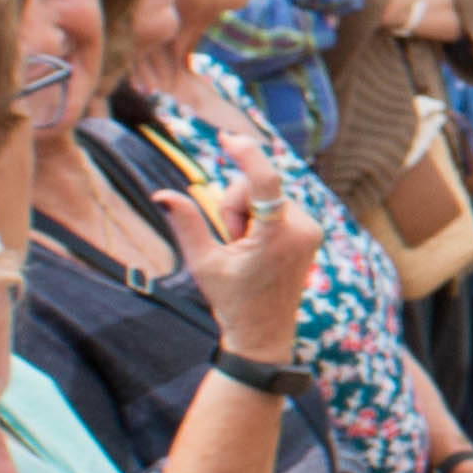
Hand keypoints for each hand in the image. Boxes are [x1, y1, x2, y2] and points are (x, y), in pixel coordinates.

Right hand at [175, 132, 327, 349]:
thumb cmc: (232, 302)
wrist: (264, 334)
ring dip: (247, 216)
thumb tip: (161, 194)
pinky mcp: (311, 229)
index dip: (246, 155)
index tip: (228, 138)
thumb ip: (186, 224)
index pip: (264, 182)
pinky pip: (276, 203)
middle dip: (234, 208)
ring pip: (265, 194)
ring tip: (246, 251)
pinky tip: (258, 247)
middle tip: (233, 245)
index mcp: (277, 237)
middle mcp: (302, 228)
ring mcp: (311, 228)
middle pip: (254, 188)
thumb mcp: (203, 264)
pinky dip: (261, 218)